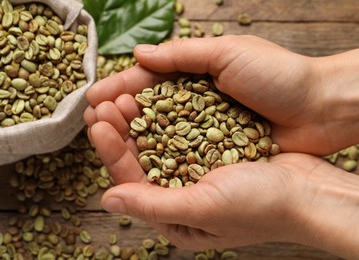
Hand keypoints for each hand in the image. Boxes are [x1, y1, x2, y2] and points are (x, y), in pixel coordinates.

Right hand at [85, 35, 358, 154]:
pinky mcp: (216, 153)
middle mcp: (195, 103)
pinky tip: (137, 159)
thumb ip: (182, 55)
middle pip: (149, 109)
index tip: (94, 97)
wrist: (320, 110)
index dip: (120, 87)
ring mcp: (205, 130)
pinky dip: (159, 156)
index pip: (149, 81)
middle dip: (119, 113)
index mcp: (195, 74)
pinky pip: (182, 154)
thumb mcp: (228, 53)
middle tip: (93, 119)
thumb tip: (139, 53)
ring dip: (132, 135)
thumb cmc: (279, 76)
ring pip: (160, 133)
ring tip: (105, 137)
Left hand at [90, 119, 358, 257]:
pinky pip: (180, 134)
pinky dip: (165, 117)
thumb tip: (108, 202)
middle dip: (121, 132)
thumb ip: (153, 206)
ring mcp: (196, 173)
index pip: (132, 183)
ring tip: (123, 96)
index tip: (98, 124)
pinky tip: (154, 99)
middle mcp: (181, 196)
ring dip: (139, 121)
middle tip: (103, 104)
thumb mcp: (204, 209)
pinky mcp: (210, 154)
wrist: (311, 190)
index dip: (112, 153)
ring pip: (157, 145)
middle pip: (141, 162)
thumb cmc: (262, 206)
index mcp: (175, 217)